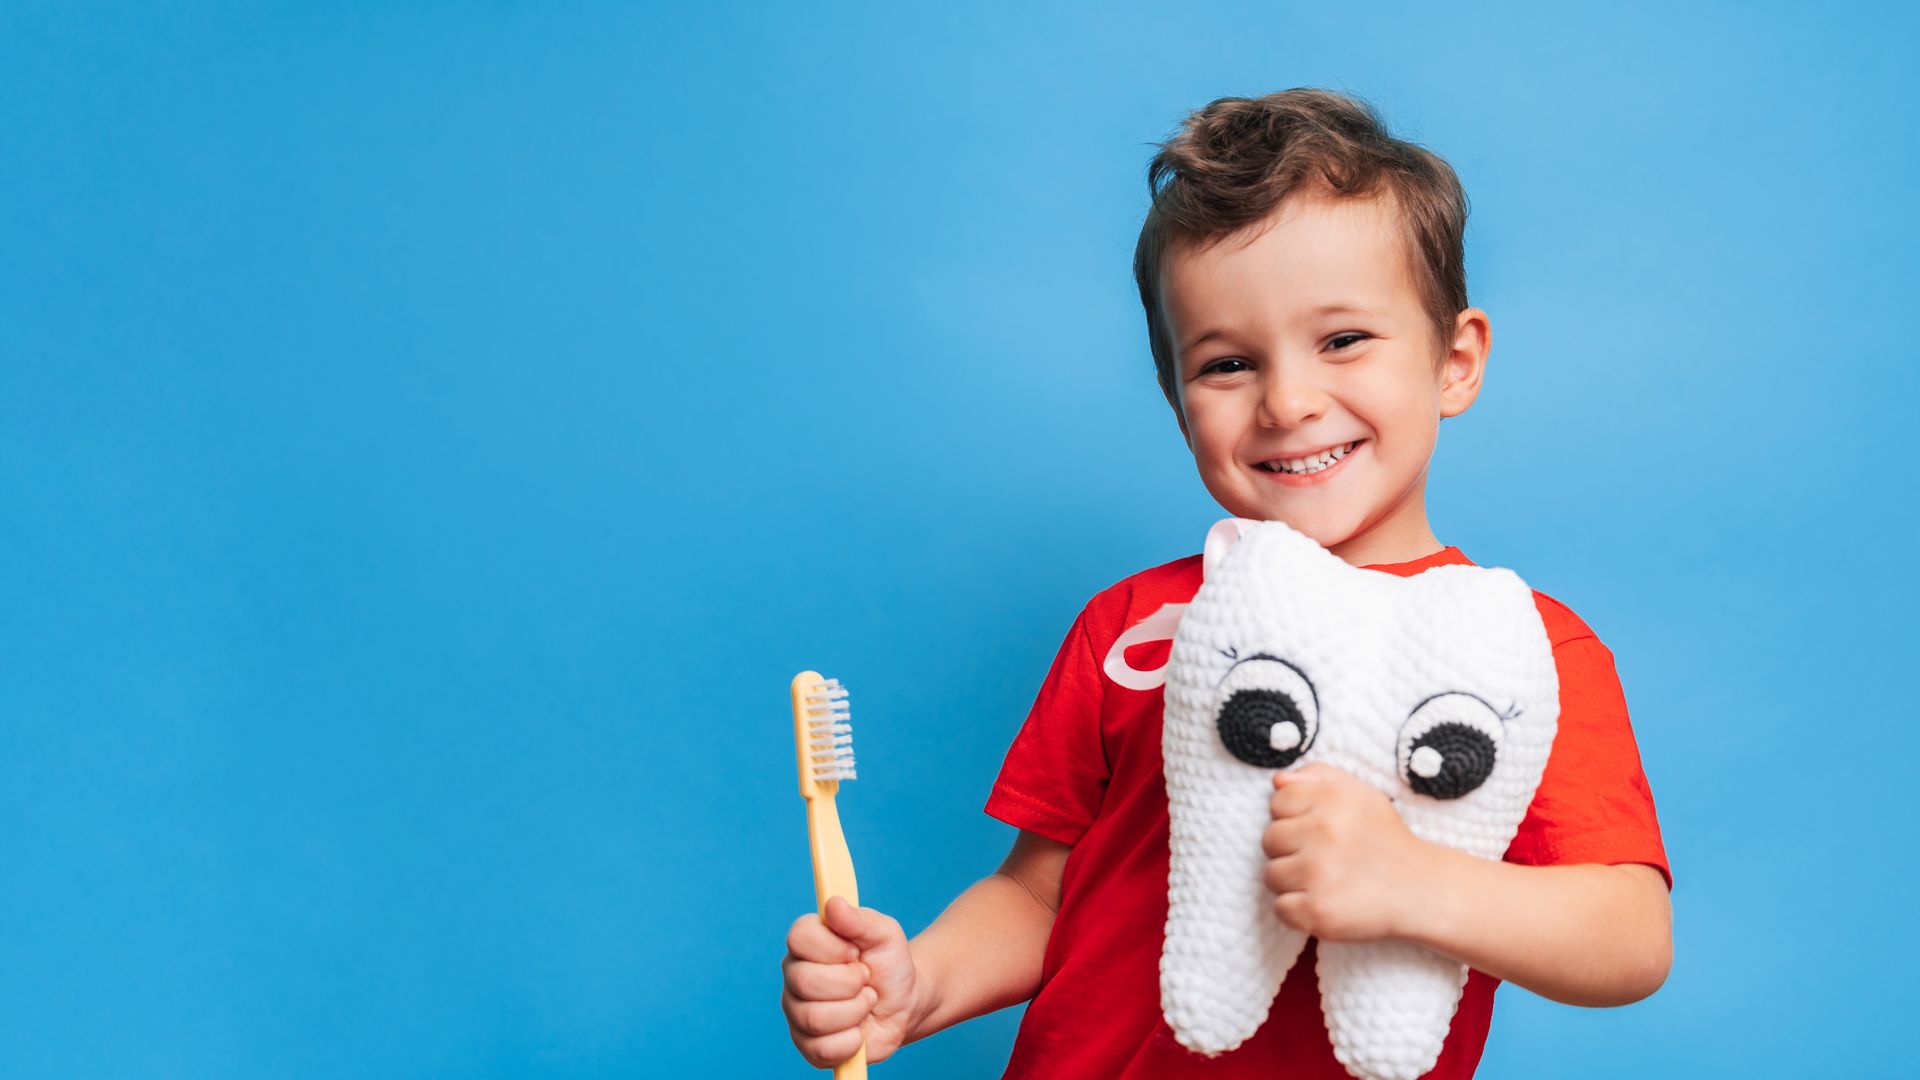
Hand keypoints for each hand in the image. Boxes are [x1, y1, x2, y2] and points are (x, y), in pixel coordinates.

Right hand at [781, 896, 918, 1066]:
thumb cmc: (889, 963)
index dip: (833, 947)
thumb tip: (833, 904)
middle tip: (865, 979)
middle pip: (806, 981)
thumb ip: (859, 919)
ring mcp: (798, 1012)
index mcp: (807, 942)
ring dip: (855, 1010)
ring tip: (866, 1002)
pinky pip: (823, 1049)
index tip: (856, 951)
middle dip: (850, 982)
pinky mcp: (808, 1046)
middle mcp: (795, 976)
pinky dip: (852, 1041)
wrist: (905, 1003)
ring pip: (815, 1017)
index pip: (798, 938)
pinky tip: (859, 1030)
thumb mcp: (884, 933)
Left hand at [1261, 762, 1438, 942]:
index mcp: (1332, 799)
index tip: (1318, 830)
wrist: (1421, 890)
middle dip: (1291, 850)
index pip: (1278, 801)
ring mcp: (1318, 873)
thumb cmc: (1386, 840)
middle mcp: (1324, 832)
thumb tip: (1277, 780)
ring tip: (1325, 881)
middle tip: (1325, 858)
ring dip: (1293, 882)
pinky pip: (1280, 908)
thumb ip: (1319, 776)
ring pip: (1271, 875)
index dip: (1294, 817)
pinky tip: (1324, 902)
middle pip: (1269, 839)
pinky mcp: (1317, 910)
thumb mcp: (1362, 795)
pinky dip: (1298, 910)